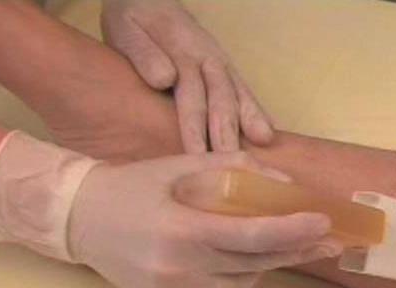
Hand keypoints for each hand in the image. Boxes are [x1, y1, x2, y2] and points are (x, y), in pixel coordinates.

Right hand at [69, 152, 340, 287]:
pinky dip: (240, 275)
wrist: (81, 221)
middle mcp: (180, 269)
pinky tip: (241, 257)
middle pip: (256, 263)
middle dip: (298, 250)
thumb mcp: (182, 165)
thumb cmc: (136, 186)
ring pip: (244, 281)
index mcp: (182, 230)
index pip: (250, 235)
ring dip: (268, 261)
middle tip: (333, 242)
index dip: (291, 230)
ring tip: (283, 242)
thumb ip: (236, 170)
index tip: (325, 222)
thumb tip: (287, 186)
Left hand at [101, 0, 272, 152]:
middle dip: (227, 133)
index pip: (191, 94)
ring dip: (250, 121)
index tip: (197, 155)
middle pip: (221, 99)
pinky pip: (245, 92)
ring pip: (239, 94)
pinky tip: (267, 134)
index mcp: (182, 52)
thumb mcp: (128, 30)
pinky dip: (257, 112)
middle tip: (231, 163)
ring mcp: (221, 65)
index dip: (195, 126)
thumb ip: (145, 53)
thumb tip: (165, 79)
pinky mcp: (226, 70)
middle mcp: (208, 59)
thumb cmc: (135, 22)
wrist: (149, 0)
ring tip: (262, 144)